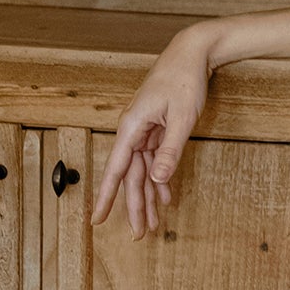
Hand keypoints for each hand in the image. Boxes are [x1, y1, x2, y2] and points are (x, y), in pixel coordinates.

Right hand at [89, 28, 213, 235]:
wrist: (191, 53)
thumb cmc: (184, 80)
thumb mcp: (182, 118)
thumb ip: (170, 150)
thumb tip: (156, 179)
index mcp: (132, 127)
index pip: (116, 170)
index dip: (107, 197)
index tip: (98, 219)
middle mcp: (133, 131)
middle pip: (130, 177)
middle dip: (135, 207)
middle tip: (140, 235)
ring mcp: (143, 130)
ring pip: (142, 172)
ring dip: (148, 197)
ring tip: (152, 224)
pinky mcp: (155, 129)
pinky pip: (154, 160)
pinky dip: (160, 179)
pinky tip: (165, 197)